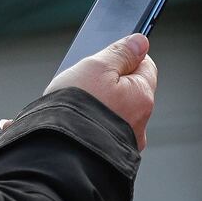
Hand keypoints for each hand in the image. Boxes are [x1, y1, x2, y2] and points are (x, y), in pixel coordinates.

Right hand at [44, 34, 156, 150]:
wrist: (56, 159)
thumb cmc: (76, 110)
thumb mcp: (96, 68)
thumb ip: (120, 53)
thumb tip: (141, 41)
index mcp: (142, 96)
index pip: (145, 65)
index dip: (124, 58)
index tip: (106, 59)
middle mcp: (140, 122)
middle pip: (128, 89)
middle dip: (107, 83)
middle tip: (83, 83)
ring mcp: (124, 142)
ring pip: (112, 112)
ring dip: (96, 105)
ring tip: (71, 105)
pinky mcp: (107, 155)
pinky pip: (100, 131)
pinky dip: (88, 124)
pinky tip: (69, 123)